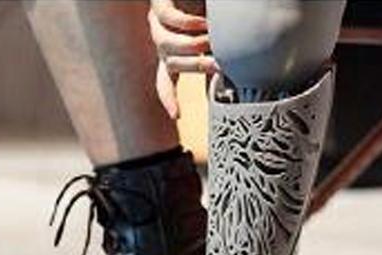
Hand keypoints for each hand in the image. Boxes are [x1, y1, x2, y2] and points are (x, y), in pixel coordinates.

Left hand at [149, 0, 216, 118]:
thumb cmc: (211, 7)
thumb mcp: (214, 37)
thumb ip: (213, 56)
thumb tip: (224, 76)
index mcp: (171, 53)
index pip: (166, 81)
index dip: (169, 98)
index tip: (178, 116)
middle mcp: (162, 41)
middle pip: (171, 65)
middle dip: (194, 66)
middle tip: (217, 64)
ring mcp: (158, 23)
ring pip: (166, 46)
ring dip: (191, 46)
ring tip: (211, 39)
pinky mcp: (157, 3)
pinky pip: (168, 19)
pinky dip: (187, 24)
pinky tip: (203, 22)